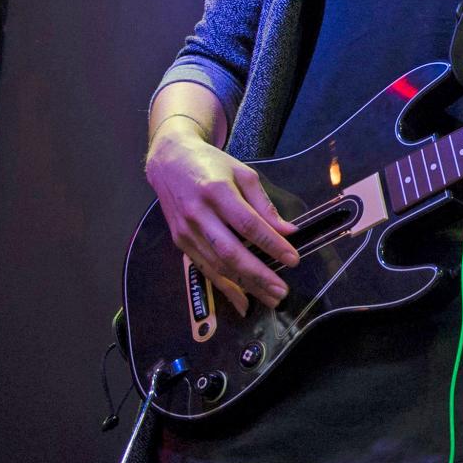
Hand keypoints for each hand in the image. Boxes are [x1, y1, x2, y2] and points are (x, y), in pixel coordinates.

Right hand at [144, 122, 299, 309]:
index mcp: (217, 191)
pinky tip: (242, 300)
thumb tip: (288, 231)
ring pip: (217, 266)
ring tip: (270, 298)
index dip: (272, 244)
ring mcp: (186, 232)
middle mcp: (198, 215)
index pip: (248, 224)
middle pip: (230, 251)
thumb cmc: (212, 165)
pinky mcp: (180, 243)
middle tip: (282, 290)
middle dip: (258, 274)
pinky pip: (205, 269)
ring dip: (245, 285)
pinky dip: (224, 287)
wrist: (170, 162)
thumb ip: (264, 204)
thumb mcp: (243, 173)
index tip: (293, 260)